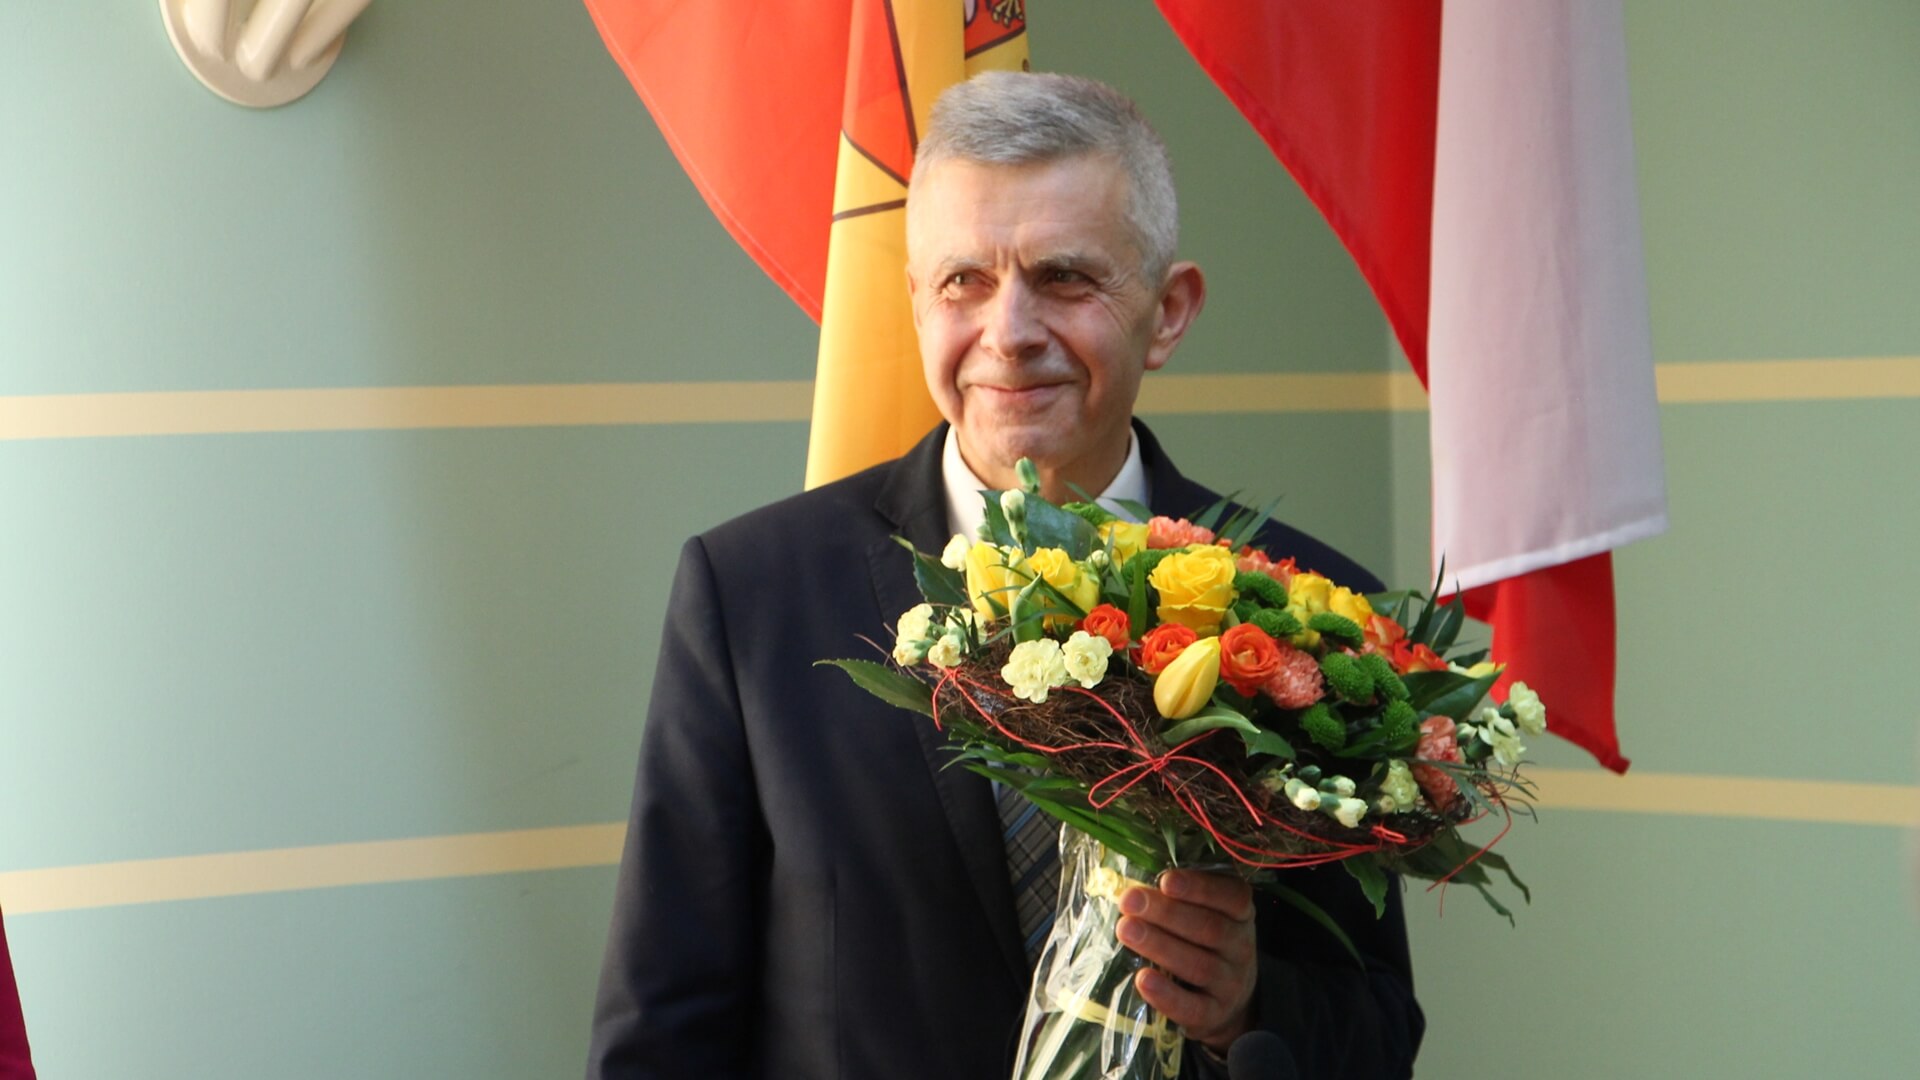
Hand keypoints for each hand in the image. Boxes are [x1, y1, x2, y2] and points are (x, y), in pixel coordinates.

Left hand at [1115, 868, 1257, 1051]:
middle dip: (1166, 913)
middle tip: (1129, 900)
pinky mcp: (1215, 1015)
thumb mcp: (1204, 915)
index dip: (1200, 888)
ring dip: (1160, 946)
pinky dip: (1167, 995)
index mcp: (1240, 915)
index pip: (1232, 897)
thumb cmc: (1203, 944)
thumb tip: (1126, 880)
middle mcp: (1241, 947)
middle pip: (1209, 928)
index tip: (1166, 880)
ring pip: (1199, 965)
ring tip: (1125, 930)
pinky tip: (1143, 979)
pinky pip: (1193, 1007)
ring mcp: (1231, 984)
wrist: (1226, 1000)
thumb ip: (1177, 898)